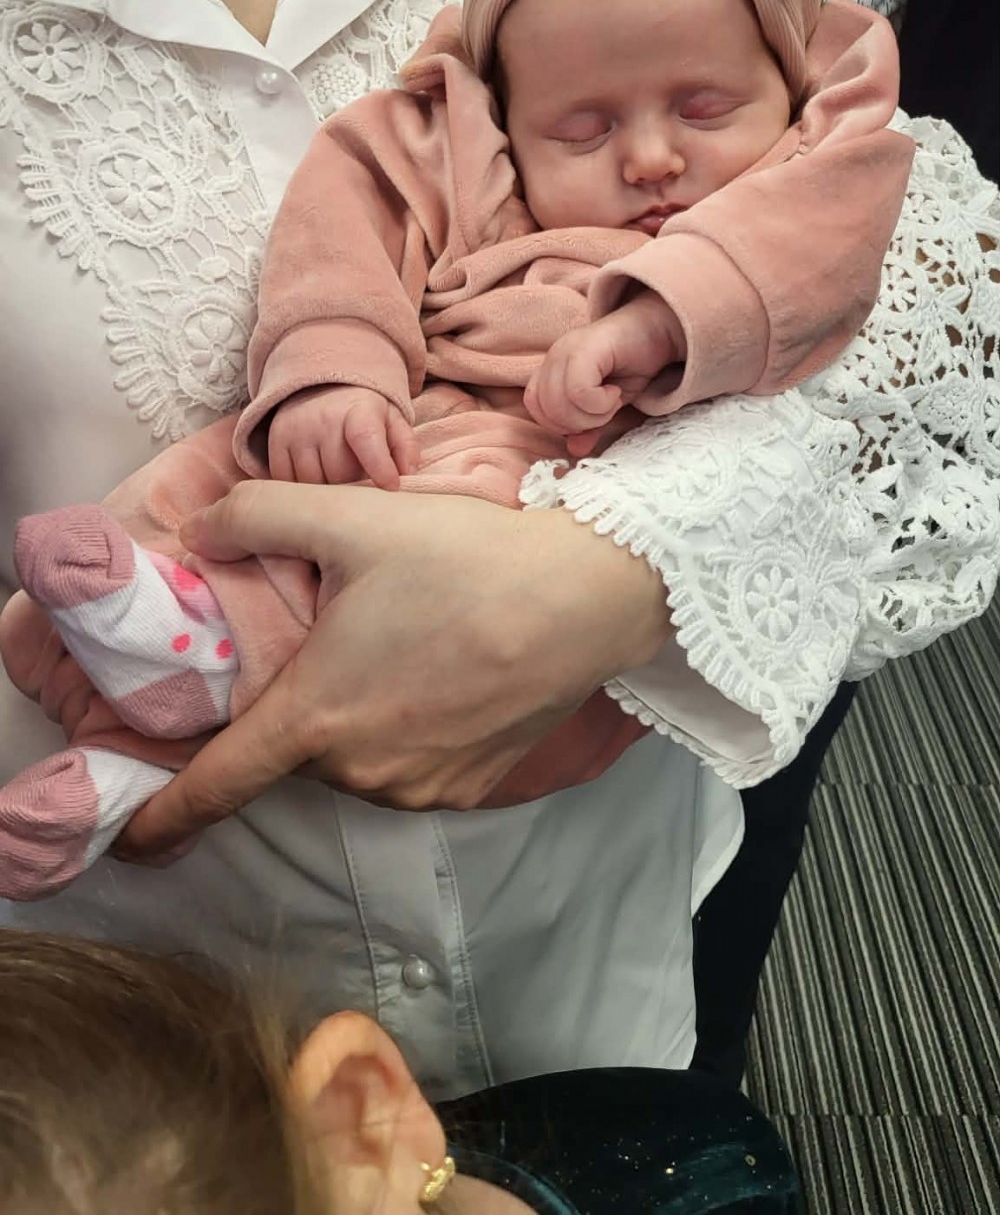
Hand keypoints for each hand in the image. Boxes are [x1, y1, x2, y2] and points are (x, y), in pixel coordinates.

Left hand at [115, 482, 670, 857]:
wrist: (587, 596)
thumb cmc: (467, 557)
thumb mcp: (351, 515)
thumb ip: (256, 514)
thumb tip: (197, 531)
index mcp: (315, 715)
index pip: (217, 784)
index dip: (163, 817)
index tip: (127, 843)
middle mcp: (358, 770)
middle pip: (294, 750)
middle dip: (297, 707)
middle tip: (337, 640)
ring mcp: (416, 789)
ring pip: (350, 758)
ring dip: (353, 718)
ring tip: (401, 644)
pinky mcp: (466, 790)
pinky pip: (404, 767)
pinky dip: (403, 731)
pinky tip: (439, 673)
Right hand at [268, 385, 419, 489]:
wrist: (322, 386)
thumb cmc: (364, 413)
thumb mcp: (392, 420)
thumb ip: (405, 446)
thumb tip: (408, 476)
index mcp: (358, 410)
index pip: (366, 439)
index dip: (379, 467)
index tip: (391, 487)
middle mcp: (322, 418)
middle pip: (339, 472)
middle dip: (354, 486)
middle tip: (361, 482)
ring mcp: (295, 430)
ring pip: (311, 483)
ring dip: (327, 492)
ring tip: (339, 481)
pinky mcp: (275, 442)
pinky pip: (286, 482)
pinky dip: (302, 492)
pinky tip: (316, 483)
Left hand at [524, 291, 682, 455]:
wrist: (656, 329)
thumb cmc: (631, 364)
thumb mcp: (606, 404)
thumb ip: (588, 425)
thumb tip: (574, 450)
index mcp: (552, 368)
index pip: (535, 407)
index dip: (560, 424)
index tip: (591, 417)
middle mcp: (554, 357)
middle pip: (547, 409)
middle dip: (578, 423)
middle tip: (605, 411)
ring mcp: (567, 349)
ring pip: (560, 403)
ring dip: (591, 414)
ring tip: (611, 401)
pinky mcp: (586, 348)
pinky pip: (578, 390)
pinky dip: (599, 402)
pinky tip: (615, 392)